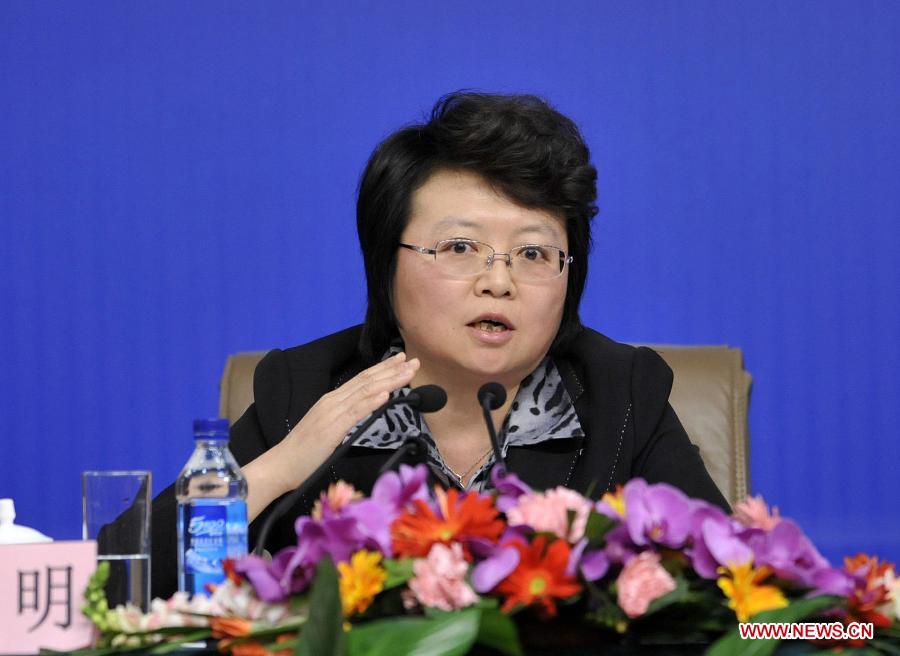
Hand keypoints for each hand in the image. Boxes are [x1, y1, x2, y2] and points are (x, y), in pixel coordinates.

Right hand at [243, 352, 419, 519]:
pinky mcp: (332, 427)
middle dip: (392, 369)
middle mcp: (333, 401)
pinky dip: (372, 400)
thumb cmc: (304, 451)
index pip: (362, 379)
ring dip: (389, 380)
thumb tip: (365, 412)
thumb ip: (345, 417)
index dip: (383, 369)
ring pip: (366, 391)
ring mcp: (332, 412)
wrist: (281, 464)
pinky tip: (386, 394)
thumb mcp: (328, 428)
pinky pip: (355, 411)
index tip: (401, 360)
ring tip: (407, 372)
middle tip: (412, 360)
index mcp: (332, 400)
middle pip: (367, 380)